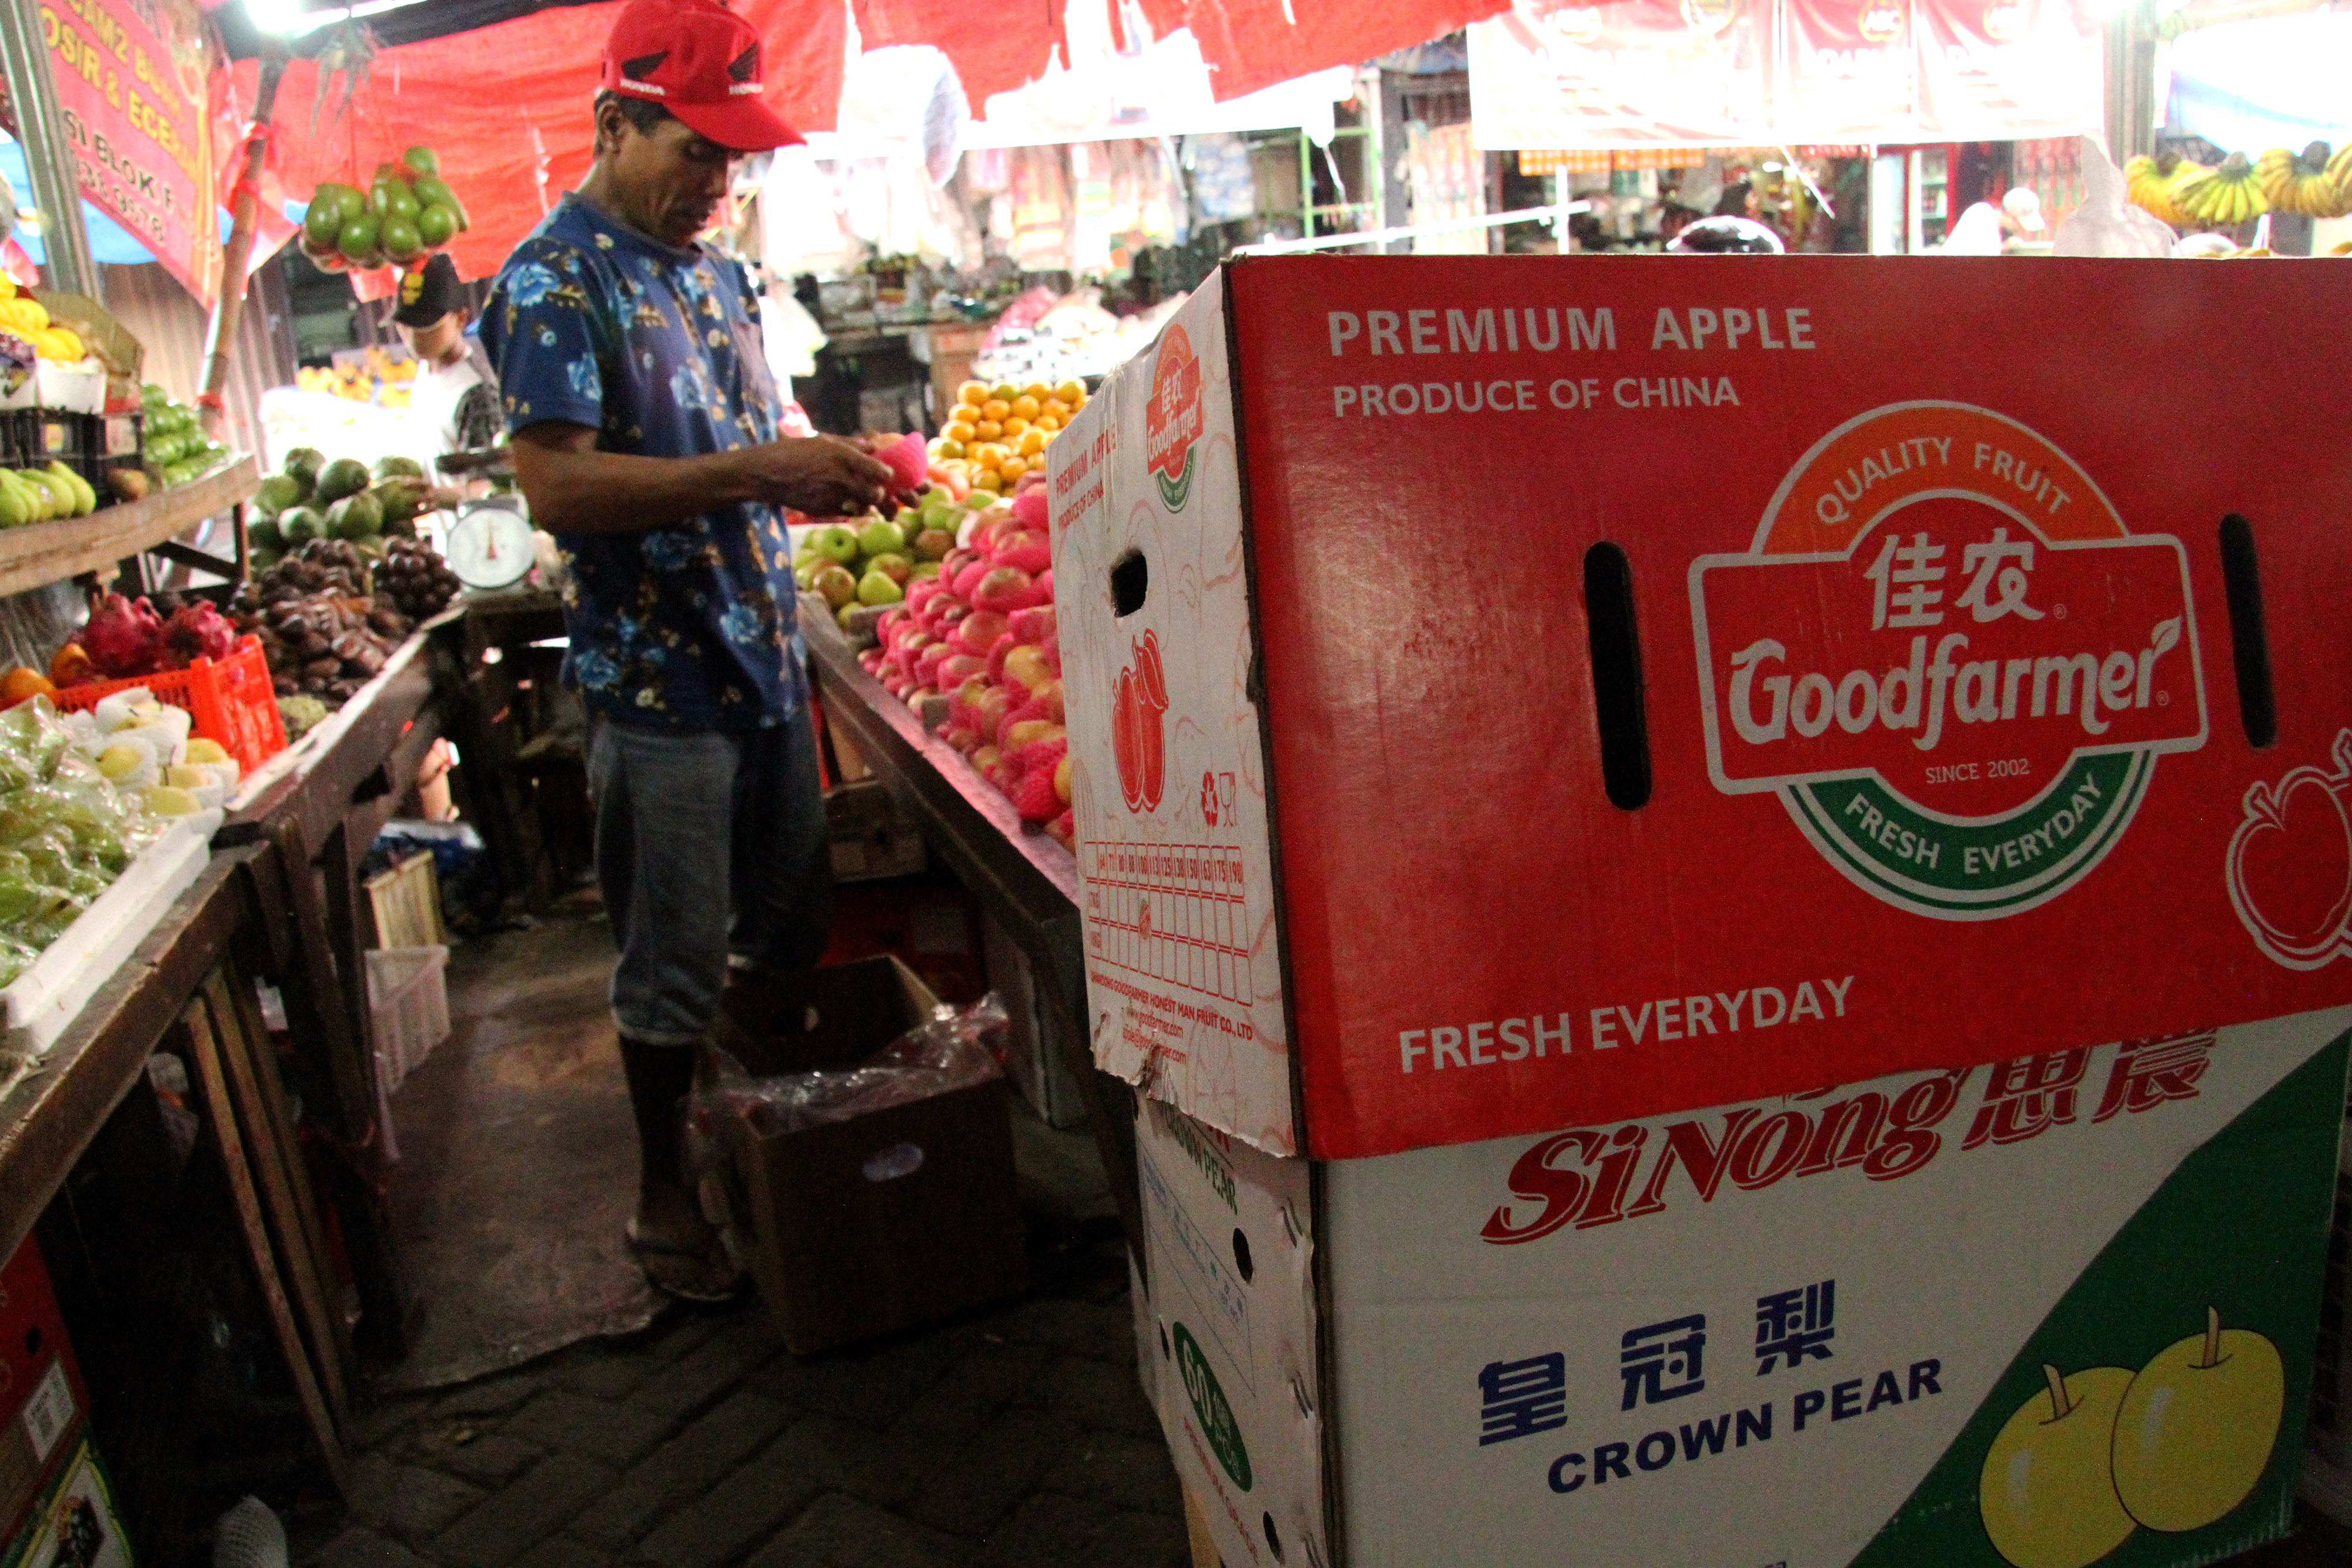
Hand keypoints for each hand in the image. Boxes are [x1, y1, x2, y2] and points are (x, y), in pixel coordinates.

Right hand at [737, 435, 892, 515]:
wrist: (767, 473)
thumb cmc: (794, 452)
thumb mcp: (823, 440)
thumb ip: (850, 445)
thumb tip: (873, 446)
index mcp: (841, 456)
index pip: (877, 469)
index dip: (886, 474)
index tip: (886, 474)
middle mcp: (839, 477)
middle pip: (875, 493)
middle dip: (880, 494)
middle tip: (878, 490)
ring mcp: (831, 496)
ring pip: (864, 507)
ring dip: (868, 504)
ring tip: (864, 498)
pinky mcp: (823, 510)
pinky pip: (848, 514)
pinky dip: (852, 510)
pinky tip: (848, 502)